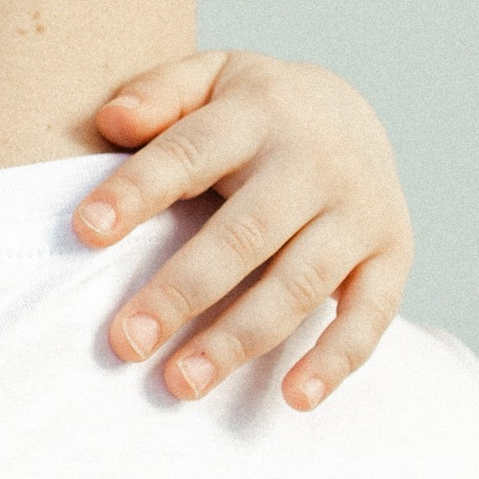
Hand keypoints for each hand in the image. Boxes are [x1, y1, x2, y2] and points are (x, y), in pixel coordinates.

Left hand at [72, 51, 413, 409]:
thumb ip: (160, 94)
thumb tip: (111, 121)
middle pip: (244, 234)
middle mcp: (315, 162)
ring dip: (239, 338)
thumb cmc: (253, 111)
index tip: (85, 232)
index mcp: (259, 112)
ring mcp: (360, 211)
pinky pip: (371, 314)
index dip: (138, 191)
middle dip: (182, 291)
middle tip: (126, 343)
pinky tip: (293, 398)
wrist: (352, 112)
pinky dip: (336, 359)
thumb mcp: (210, 79)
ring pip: (298, 283)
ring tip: (182, 383)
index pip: (190, 152)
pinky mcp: (393, 255)